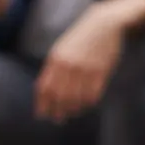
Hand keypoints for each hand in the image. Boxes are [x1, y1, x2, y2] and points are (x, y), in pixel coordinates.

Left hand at [35, 3, 125, 121]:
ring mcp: (85, 68)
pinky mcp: (100, 71)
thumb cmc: (79, 38)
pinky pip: (92, 95)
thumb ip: (52, 68)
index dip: (42, 104)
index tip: (41, 115)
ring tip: (72, 113)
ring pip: (76, 98)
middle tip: (58, 119)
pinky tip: (85, 105)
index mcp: (55, 59)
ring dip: (73, 109)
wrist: (103, 24)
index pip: (44, 87)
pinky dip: (88, 103)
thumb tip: (44, 92)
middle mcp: (68, 65)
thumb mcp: (61, 48)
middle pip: (59, 96)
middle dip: (57, 111)